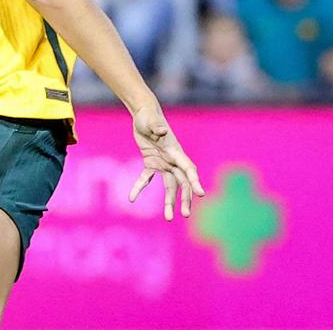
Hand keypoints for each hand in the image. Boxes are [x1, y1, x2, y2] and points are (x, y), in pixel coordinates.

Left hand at [128, 103, 204, 220]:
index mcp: (175, 152)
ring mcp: (163, 163)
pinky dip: (140, 187)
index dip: (195, 181)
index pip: (188, 169)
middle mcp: (172, 160)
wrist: (144, 115)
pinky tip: (131, 198)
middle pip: (183, 183)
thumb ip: (156, 126)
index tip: (200, 194)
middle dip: (185, 198)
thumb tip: (162, 131)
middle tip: (186, 214)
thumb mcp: (151, 121)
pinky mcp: (151, 163)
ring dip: (170, 201)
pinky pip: (147, 179)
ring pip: (170, 186)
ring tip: (169, 218)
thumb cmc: (149, 117)